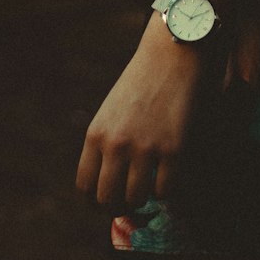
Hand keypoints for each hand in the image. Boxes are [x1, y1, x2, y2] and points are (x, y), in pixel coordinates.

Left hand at [76, 11, 206, 209]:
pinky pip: (166, 191)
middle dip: (118, 206)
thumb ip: (107, 144)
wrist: (172, 53)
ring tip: (150, 188)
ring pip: (136, 199)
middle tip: (130, 202)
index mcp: (96, 134)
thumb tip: (109, 184)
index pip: (85, 187)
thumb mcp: (112, 111)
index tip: (107, 202)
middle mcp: (116, 144)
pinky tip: (169, 175)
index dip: (95, 202)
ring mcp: (145, 148)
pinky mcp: (174, 149)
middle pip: (107, 200)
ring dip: (143, 199)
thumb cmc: (142, 81)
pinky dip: (167, 190)